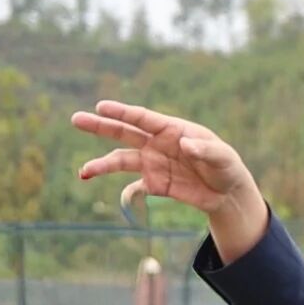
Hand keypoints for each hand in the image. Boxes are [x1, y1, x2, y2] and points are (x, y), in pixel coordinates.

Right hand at [70, 100, 270, 260]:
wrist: (227, 193)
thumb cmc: (226, 167)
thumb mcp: (222, 157)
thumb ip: (204, 150)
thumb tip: (184, 144)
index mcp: (172, 130)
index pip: (143, 118)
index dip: (122, 112)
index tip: (101, 107)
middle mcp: (157, 144)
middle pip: (123, 133)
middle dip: (100, 126)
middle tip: (76, 119)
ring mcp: (153, 164)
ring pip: (121, 161)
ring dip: (102, 165)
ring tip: (83, 172)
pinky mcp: (154, 185)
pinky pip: (134, 188)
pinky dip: (125, 193)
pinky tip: (119, 197)